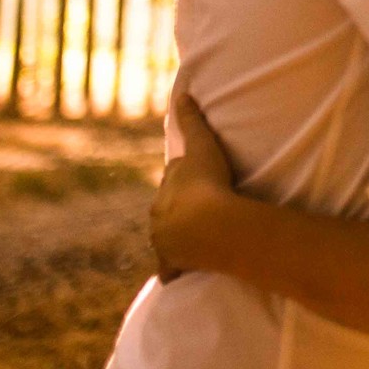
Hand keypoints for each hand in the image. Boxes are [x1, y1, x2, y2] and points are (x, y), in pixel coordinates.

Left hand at [151, 94, 236, 282]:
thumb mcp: (201, 146)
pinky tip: (178, 273)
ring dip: (176, 238)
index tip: (198, 179)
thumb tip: (182, 95)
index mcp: (163, 192)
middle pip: (166, 211)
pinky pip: (170, 270)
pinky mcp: (174, 265)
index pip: (171, 181)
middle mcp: (158, 218)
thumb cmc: (206, 183)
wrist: (210, 224)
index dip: (184, 179)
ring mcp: (165, 244)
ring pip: (167, 239)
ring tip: (195, 238)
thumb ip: (192, 121)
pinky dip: (173, 271)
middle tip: (200, 209)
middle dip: (177, 210)